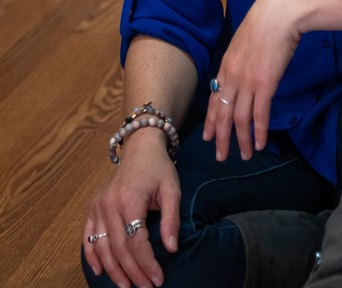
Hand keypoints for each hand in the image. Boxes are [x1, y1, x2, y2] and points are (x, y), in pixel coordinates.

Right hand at [82, 130, 179, 287]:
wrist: (140, 149)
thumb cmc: (159, 169)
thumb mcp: (172, 189)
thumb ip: (171, 219)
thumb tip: (171, 248)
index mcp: (130, 199)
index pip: (137, 242)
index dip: (147, 264)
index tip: (158, 279)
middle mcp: (109, 204)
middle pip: (119, 249)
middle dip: (133, 272)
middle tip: (146, 287)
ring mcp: (98, 206)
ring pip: (101, 247)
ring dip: (113, 270)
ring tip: (127, 286)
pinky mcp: (93, 207)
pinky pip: (87, 237)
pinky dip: (91, 256)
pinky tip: (99, 271)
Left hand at [203, 0, 301, 161]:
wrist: (278, 14)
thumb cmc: (266, 23)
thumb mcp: (245, 42)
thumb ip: (241, 59)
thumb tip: (245, 70)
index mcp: (226, 66)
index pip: (215, 99)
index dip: (212, 120)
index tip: (208, 136)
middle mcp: (232, 77)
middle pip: (223, 114)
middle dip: (221, 138)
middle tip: (220, 156)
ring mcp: (247, 82)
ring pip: (240, 119)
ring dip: (242, 140)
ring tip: (245, 156)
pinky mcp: (265, 85)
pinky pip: (260, 115)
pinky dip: (260, 132)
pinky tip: (261, 144)